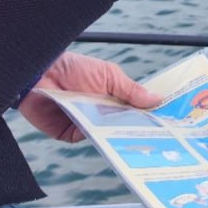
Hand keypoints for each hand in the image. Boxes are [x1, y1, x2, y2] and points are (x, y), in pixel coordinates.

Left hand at [19, 52, 161, 141]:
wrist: (41, 74)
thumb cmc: (75, 69)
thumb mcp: (110, 76)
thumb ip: (132, 91)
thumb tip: (158, 99)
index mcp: (112, 97)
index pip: (134, 109)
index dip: (148, 114)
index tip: (166, 120)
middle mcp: (100, 112)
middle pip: (123, 124)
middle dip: (137, 128)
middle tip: (157, 136)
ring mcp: (85, 124)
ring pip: (107, 133)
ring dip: (118, 133)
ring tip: (136, 137)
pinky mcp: (69, 133)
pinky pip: (88, 138)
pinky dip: (97, 136)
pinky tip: (108, 134)